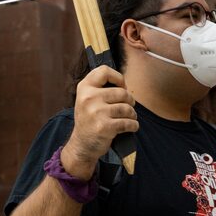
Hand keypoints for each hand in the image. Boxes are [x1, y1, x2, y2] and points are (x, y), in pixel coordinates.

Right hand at [62, 65, 137, 180]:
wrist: (82, 144)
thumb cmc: (89, 119)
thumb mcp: (86, 99)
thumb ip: (100, 88)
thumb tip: (124, 84)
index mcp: (84, 88)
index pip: (104, 71)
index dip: (118, 78)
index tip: (121, 87)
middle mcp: (88, 98)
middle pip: (122, 92)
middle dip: (130, 101)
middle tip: (128, 107)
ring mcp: (96, 112)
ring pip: (127, 108)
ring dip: (132, 115)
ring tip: (129, 118)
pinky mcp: (105, 127)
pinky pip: (129, 123)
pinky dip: (133, 125)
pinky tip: (130, 127)